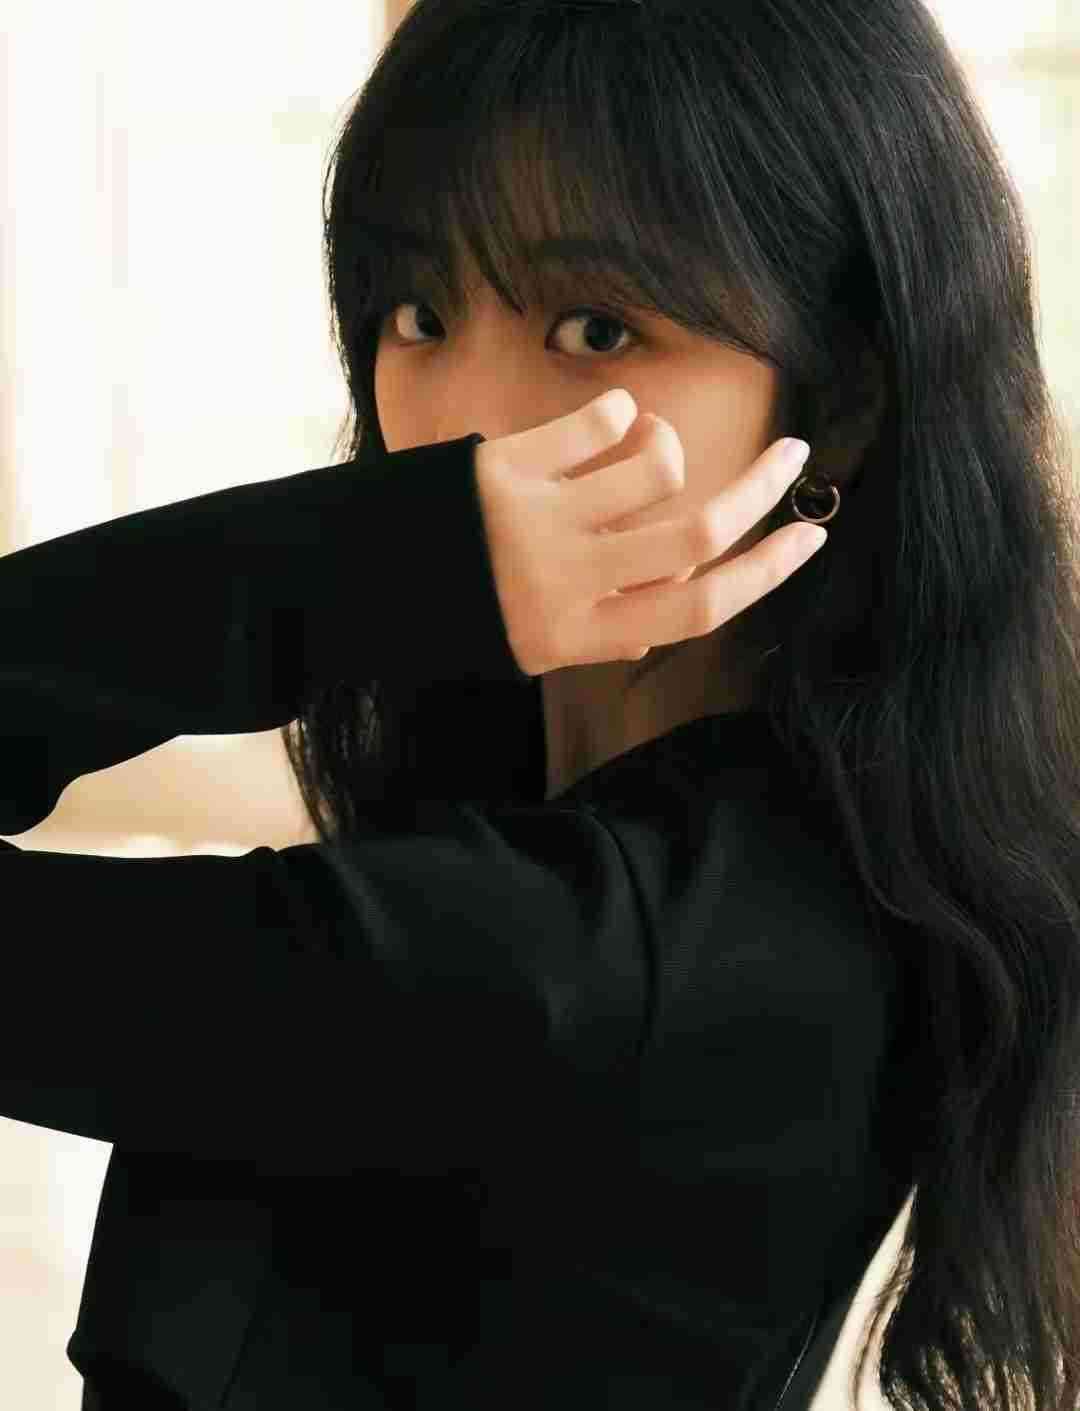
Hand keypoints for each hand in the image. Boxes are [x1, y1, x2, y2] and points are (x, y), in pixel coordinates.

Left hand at [473, 388, 824, 678]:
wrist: (357, 581)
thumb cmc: (460, 610)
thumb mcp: (537, 645)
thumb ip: (606, 629)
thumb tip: (681, 605)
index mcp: (583, 635)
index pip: (701, 609)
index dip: (768, 572)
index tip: (811, 536)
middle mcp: (570, 582)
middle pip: (698, 533)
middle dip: (761, 490)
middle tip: (794, 453)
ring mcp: (539, 522)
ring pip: (656, 467)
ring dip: (671, 442)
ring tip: (650, 438)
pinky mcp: (507, 469)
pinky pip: (597, 422)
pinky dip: (619, 409)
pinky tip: (607, 416)